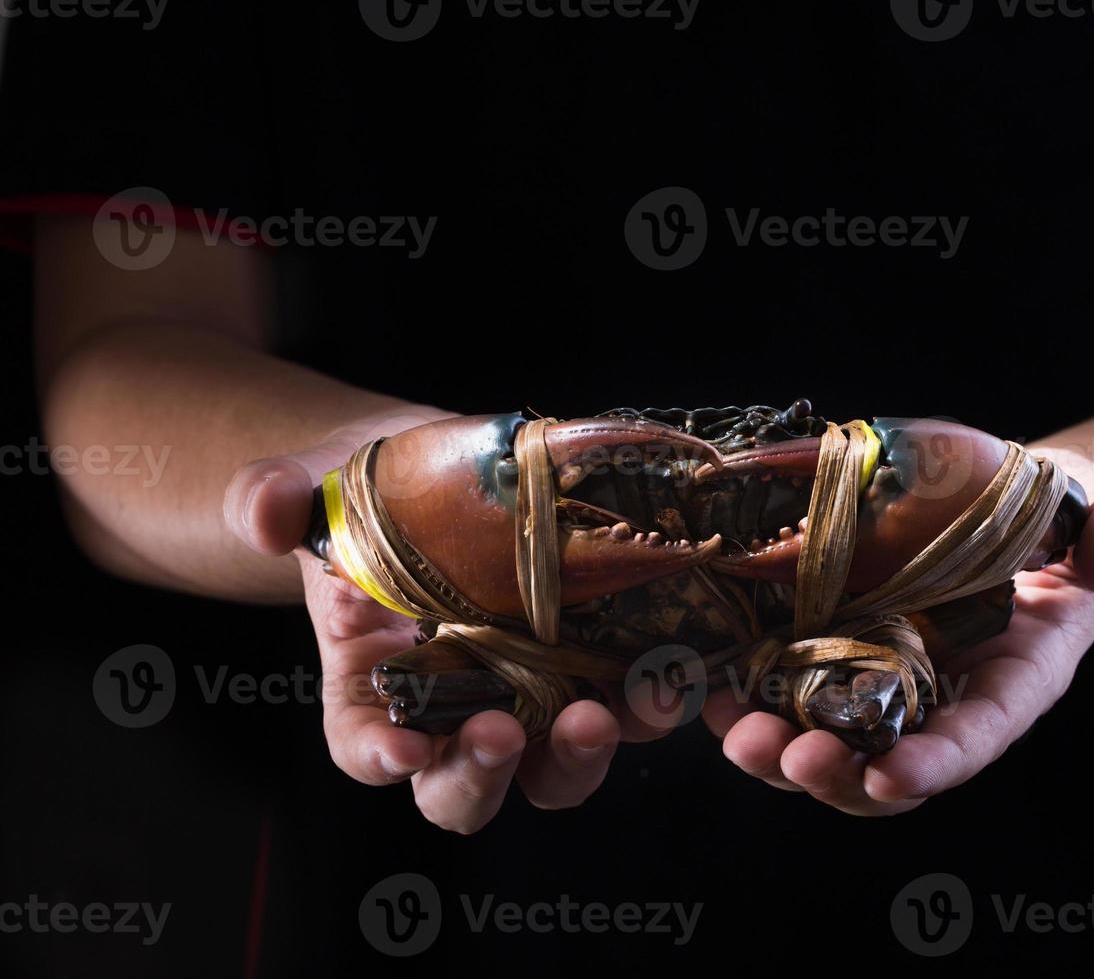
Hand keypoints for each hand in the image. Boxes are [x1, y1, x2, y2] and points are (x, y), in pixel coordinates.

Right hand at [223, 407, 624, 833]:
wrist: (448, 473)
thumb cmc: (370, 493)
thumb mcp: (318, 485)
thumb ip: (276, 498)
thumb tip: (262, 511)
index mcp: (371, 685)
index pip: (365, 747)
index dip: (381, 759)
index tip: (404, 750)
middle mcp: (451, 711)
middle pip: (462, 787)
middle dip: (482, 776)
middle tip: (504, 733)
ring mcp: (528, 695)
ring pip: (551, 766)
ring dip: (579, 755)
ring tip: (604, 713)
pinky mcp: (592, 665)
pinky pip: (623, 705)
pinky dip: (646, 702)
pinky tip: (666, 673)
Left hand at [703, 449, 1093, 815]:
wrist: (1009, 513)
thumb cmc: (1060, 524)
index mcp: (1013, 681)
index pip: (978, 735)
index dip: (936, 763)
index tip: (893, 777)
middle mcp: (944, 700)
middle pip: (887, 766)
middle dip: (835, 774)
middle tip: (787, 758)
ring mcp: (885, 685)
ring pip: (828, 744)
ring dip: (775, 749)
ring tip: (731, 730)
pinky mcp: (836, 654)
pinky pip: (788, 694)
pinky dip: (748, 699)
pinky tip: (709, 686)